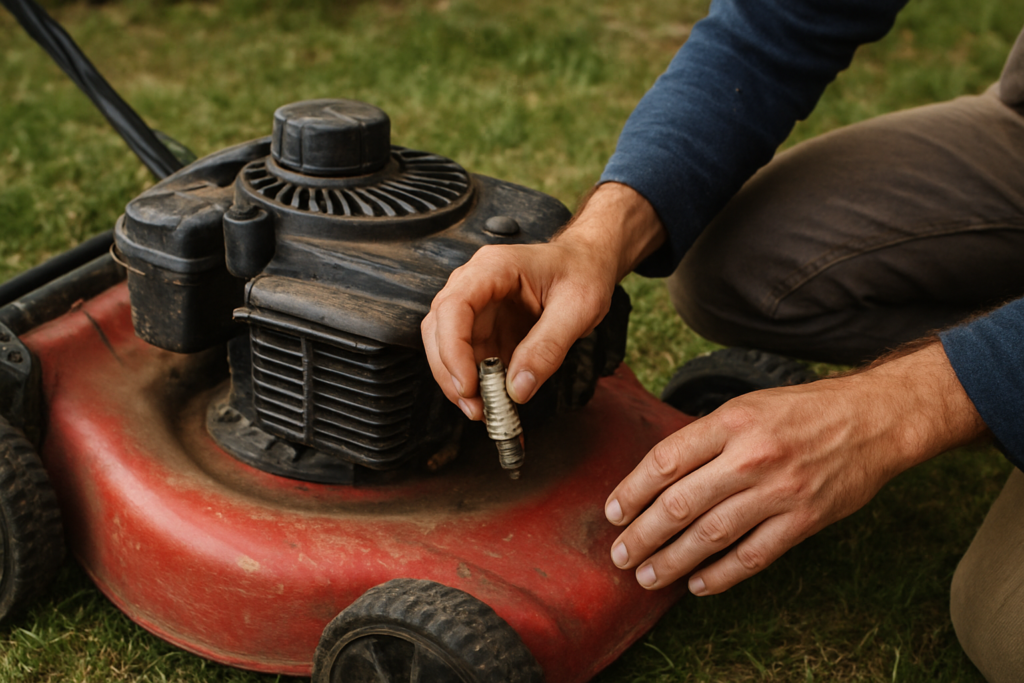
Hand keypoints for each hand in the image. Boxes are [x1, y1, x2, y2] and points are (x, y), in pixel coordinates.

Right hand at [421, 183, 664, 418]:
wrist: (588, 262)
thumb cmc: (582, 273)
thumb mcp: (577, 308)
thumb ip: (548, 347)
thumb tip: (518, 388)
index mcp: (494, 268)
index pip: (454, 306)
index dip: (452, 348)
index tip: (468, 384)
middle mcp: (475, 284)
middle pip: (440, 329)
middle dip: (450, 372)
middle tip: (475, 407)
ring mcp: (477, 306)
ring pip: (447, 346)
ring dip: (459, 381)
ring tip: (483, 410)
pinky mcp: (484, 326)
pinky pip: (469, 356)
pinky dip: (476, 382)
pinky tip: (492, 400)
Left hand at [604, 342, 987, 594]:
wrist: (873, 419)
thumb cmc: (802, 411)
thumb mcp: (747, 406)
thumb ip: (706, 438)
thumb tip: (659, 474)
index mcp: (730, 421)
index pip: (665, 460)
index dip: (632, 490)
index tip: (613, 512)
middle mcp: (751, 456)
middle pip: (680, 503)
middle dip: (642, 534)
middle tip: (620, 554)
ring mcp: (779, 491)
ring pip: (710, 535)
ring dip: (672, 561)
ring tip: (647, 576)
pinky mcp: (803, 520)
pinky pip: (753, 556)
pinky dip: (721, 575)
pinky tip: (697, 584)